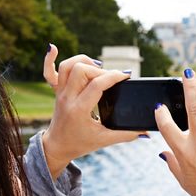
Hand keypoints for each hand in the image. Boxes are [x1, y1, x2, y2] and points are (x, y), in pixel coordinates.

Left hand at [41, 46, 142, 178]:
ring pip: (67, 66)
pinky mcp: (57, 91)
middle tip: (112, 79)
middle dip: (100, 70)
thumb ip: (126, 134)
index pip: (96, 85)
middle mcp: (68, 98)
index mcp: (79, 110)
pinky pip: (49, 71)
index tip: (126, 76)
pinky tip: (53, 48)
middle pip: (81, 70)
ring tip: (97, 69)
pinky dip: (50, 58)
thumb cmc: (80, 144)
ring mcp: (60, 93)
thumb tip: (146, 132)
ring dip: (84, 62)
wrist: (57, 147)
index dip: (114, 76)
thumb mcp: (104, 141)